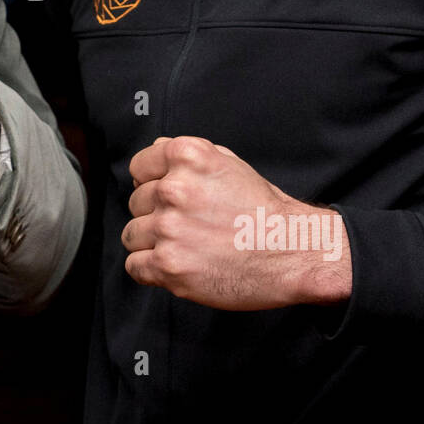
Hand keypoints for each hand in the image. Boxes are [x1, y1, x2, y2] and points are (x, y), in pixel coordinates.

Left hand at [122, 136, 351, 309]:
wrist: (292, 252)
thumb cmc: (263, 210)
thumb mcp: (229, 164)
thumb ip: (187, 158)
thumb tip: (155, 153)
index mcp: (188, 157)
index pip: (139, 167)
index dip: (151, 183)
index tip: (167, 197)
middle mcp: (174, 189)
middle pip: (135, 203)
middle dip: (156, 214)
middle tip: (188, 226)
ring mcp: (169, 228)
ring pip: (131, 235)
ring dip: (152, 243)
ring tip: (186, 246)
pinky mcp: (169, 265)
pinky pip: (135, 266)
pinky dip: (151, 270)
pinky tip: (179, 264)